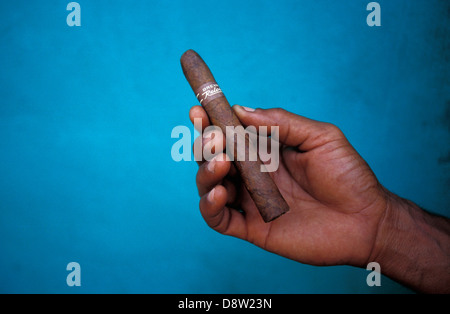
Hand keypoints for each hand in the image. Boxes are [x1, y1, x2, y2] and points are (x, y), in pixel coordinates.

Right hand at [190, 105, 388, 266]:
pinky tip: (220, 193)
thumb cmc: (347, 175)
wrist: (366, 220)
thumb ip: (280, 123)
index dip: (210, 122)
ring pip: (209, 186)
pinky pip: (219, 219)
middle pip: (212, 158)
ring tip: (222, 164)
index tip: (198, 110)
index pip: (229, 134)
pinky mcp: (251, 227)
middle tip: (215, 139)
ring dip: (206, 173)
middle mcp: (252, 174)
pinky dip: (210, 206)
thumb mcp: (319, 137)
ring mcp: (250, 201)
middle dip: (205, 145)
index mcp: (265, 151)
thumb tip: (241, 110)